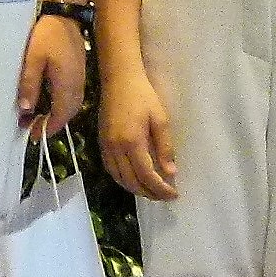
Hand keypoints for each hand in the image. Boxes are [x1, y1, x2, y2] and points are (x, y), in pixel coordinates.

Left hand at [17, 14, 86, 133]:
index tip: (31, 136)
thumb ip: (29, 85)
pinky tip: (45, 102)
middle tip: (28, 128)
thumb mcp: (32, 60)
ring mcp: (80, 80)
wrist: (65, 15)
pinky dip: (59, 105)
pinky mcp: (78, 74)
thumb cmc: (47, 35)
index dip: (46, 128)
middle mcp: (77, 87)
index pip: (59, 116)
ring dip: (54, 115)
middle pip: (66, 115)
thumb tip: (25, 110)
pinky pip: (71, 98)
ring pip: (69, 107)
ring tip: (33, 118)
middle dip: (48, 124)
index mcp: (67, 86)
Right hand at [97, 65, 176, 200]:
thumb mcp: (161, 120)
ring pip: (119, 178)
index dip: (160, 189)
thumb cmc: (143, 96)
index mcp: (132, 143)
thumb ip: (165, 148)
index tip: (174, 195)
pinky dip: (122, 179)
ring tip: (151, 191)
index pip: (147, 176)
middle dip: (149, 193)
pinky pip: (110, 169)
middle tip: (164, 196)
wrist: (119, 79)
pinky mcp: (101, 142)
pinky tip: (133, 179)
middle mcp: (116, 148)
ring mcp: (106, 146)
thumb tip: (170, 173)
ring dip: (135, 189)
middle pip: (132, 181)